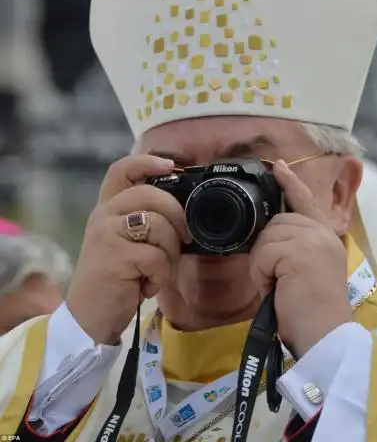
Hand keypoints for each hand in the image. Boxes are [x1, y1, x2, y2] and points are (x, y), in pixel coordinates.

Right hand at [66, 155, 188, 344]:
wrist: (90, 316)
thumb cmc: (117, 278)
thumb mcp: (127, 242)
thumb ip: (145, 220)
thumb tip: (185, 209)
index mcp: (108, 208)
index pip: (121, 170)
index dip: (147, 161)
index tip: (171, 165)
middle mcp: (104, 215)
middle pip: (152, 194)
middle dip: (177, 217)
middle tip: (183, 239)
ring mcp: (107, 234)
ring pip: (159, 225)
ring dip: (170, 253)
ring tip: (157, 271)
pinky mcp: (114, 257)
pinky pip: (157, 257)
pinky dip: (161, 275)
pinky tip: (146, 286)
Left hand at [249, 160, 350, 357]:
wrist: (325, 336)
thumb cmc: (312, 311)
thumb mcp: (305, 271)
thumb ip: (293, 248)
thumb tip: (268, 239)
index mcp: (325, 237)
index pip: (305, 201)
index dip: (290, 182)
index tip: (277, 165)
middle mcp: (322, 233)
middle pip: (275, 223)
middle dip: (267, 252)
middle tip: (279, 281)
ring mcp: (312, 239)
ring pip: (266, 238)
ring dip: (264, 265)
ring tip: (280, 287)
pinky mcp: (299, 250)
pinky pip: (262, 253)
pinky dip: (262, 274)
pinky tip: (277, 288)